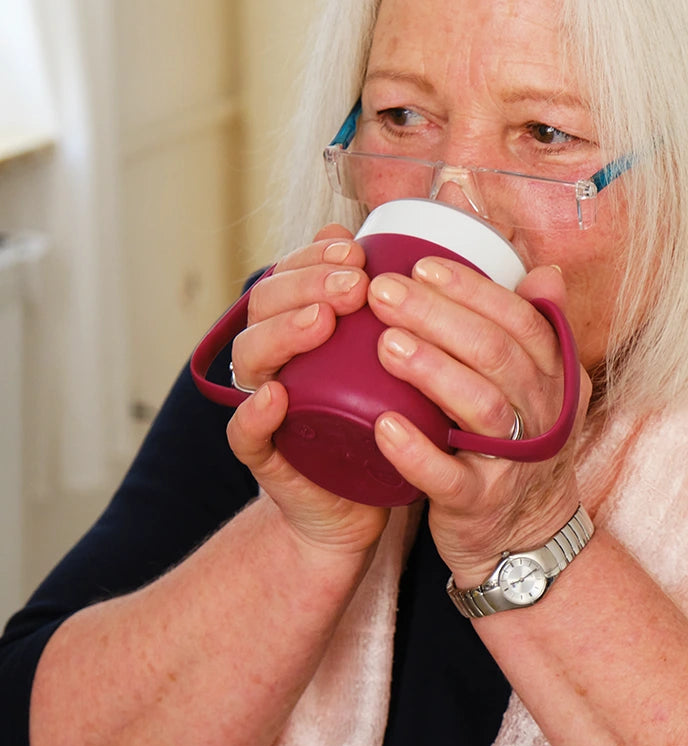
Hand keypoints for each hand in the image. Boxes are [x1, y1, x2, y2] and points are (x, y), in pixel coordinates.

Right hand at [226, 225, 390, 557]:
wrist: (360, 503)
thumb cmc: (374, 420)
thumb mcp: (383, 358)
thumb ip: (381, 307)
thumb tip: (384, 242)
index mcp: (294, 330)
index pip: (289, 277)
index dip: (314, 256)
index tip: (354, 247)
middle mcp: (272, 362)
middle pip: (265, 307)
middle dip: (308, 284)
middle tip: (354, 283)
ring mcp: (263, 407)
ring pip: (251, 358)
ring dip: (283, 332)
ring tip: (321, 321)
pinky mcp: (267, 457)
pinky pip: (245, 435)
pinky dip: (253, 414)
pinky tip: (275, 396)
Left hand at [366, 256, 591, 585]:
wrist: (524, 534)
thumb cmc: (517, 443)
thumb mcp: (539, 387)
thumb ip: (535, 327)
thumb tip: (543, 269)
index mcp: (556, 377)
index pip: (520, 321)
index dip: (472, 290)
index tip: (421, 266)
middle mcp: (544, 415)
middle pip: (496, 354)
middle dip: (439, 317)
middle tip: (383, 292)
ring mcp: (514, 462)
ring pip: (482, 407)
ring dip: (432, 370)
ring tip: (385, 343)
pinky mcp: (480, 503)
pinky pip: (450, 477)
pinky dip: (416, 451)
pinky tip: (382, 425)